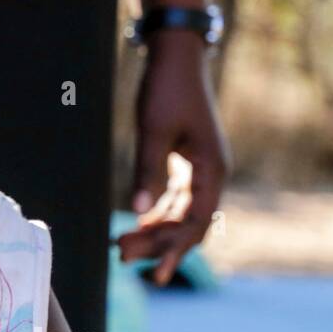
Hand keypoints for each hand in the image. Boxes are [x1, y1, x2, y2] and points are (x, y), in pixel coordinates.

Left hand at [118, 30, 229, 284]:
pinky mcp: (186, 161)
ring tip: (121, 247)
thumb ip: (147, 171)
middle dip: (157, 243)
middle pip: (188, 222)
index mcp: (211, 169)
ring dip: (154, 231)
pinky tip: (135, 226)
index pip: (196, 222)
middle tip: (121, 256)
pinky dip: (156, 213)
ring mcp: (200, 168)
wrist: (176, 57)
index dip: (176, 249)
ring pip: (180, 213)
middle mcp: (211, 173)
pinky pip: (175, 198)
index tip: (157, 274)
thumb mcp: (153, 130)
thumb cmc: (166, 89)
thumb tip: (138, 211)